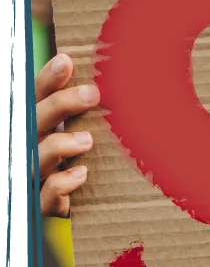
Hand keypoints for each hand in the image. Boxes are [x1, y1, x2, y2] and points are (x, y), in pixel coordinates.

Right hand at [35, 53, 97, 217]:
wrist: (61, 205)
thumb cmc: (72, 162)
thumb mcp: (77, 132)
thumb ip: (87, 111)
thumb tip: (124, 81)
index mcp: (37, 125)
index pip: (34, 97)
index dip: (46, 79)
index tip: (65, 61)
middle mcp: (28, 146)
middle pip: (32, 120)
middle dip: (60, 104)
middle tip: (92, 94)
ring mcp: (32, 174)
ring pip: (34, 156)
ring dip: (59, 145)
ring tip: (86, 140)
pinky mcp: (41, 203)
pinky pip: (44, 194)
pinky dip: (61, 183)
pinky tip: (81, 174)